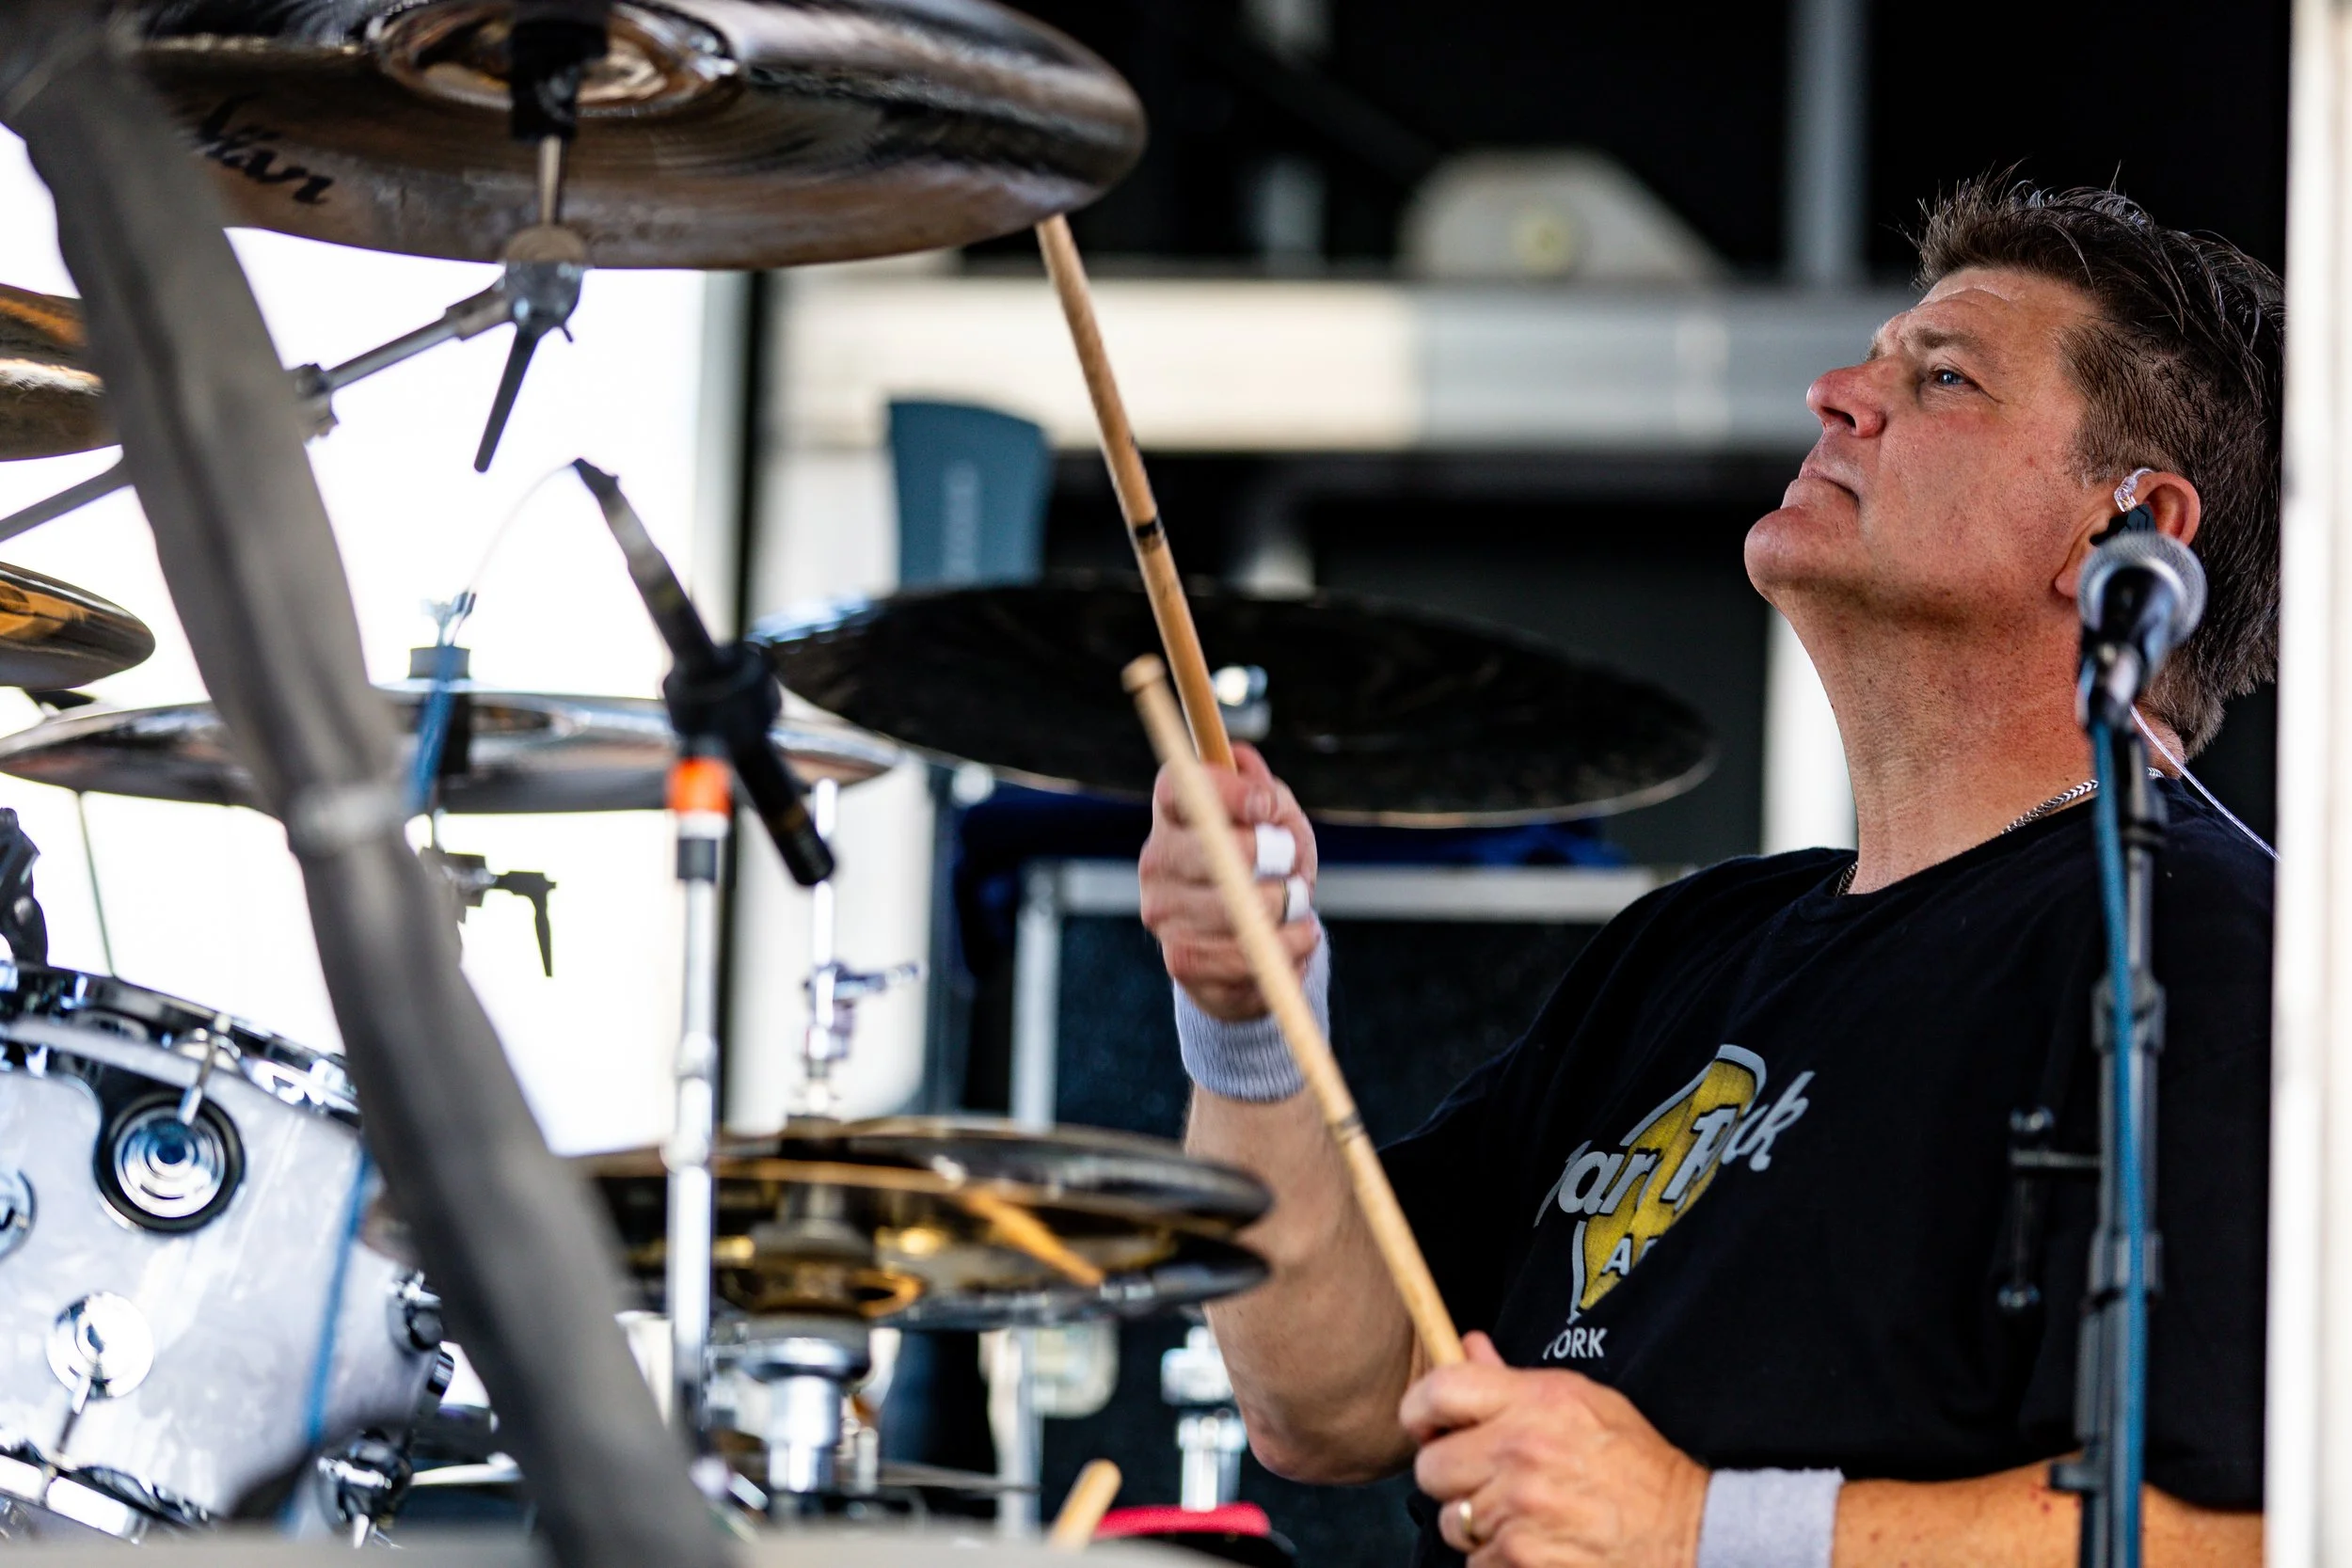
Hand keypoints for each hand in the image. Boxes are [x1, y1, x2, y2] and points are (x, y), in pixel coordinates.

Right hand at [1138, 742, 1319, 1021]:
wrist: (1259, 949)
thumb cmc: (1269, 873)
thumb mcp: (1279, 825)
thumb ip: (1267, 793)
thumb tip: (1244, 761)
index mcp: (1176, 818)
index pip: (1179, 788)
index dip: (1225, 791)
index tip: (1267, 806)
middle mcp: (1157, 862)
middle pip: (1211, 850)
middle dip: (1270, 860)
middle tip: (1294, 872)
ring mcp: (1163, 914)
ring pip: (1235, 909)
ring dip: (1288, 911)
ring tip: (1299, 910)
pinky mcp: (1180, 961)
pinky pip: (1242, 957)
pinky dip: (1285, 950)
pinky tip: (1292, 942)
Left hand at [1402, 1333, 1708, 1567]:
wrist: (1686, 1533)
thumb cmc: (1635, 1466)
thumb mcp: (1582, 1401)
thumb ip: (1513, 1380)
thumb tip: (1466, 1346)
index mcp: (1535, 1403)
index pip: (1438, 1391)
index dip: (1419, 1409)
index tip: (1426, 1423)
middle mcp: (1521, 1454)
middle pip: (1429, 1466)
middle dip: (1450, 1474)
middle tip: (1482, 1477)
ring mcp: (1519, 1511)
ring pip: (1451, 1519)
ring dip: (1476, 1522)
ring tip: (1521, 1513)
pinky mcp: (1521, 1560)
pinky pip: (1475, 1562)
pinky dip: (1497, 1559)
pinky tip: (1535, 1543)